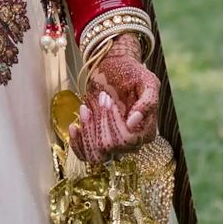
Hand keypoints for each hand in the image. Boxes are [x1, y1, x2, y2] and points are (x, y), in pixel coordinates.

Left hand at [70, 37, 165, 163]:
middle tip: (100, 97)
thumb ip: (148, 102)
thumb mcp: (147, 81)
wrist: (115, 67)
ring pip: (96, 155)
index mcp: (146, 132)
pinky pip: (85, 156)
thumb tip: (133, 123)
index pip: (127, 140)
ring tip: (85, 109)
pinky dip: (77, 143)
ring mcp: (113, 144)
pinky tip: (74, 126)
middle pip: (109, 147)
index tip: (108, 99)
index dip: (114, 121)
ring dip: (87, 132)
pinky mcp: (97, 141)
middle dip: (100, 121)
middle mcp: (131, 143)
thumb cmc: (132, 73)